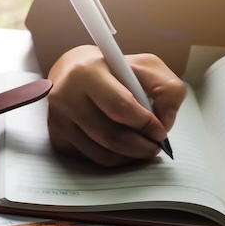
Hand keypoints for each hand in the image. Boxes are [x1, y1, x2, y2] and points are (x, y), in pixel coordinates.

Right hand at [46, 45, 185, 165]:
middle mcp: (66, 95)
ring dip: (129, 157)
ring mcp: (58, 118)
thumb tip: (164, 122)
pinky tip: (121, 148)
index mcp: (88, 72)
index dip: (145, 124)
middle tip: (155, 147)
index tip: (160, 132)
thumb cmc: (113, 70)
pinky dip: (113, 158)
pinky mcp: (56, 135)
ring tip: (142, 148)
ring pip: (101, 153)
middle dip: (141, 147)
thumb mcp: (146, 67)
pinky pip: (91, 158)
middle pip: (110, 135)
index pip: (120, 106)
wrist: (72, 71)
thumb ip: (167, 89)